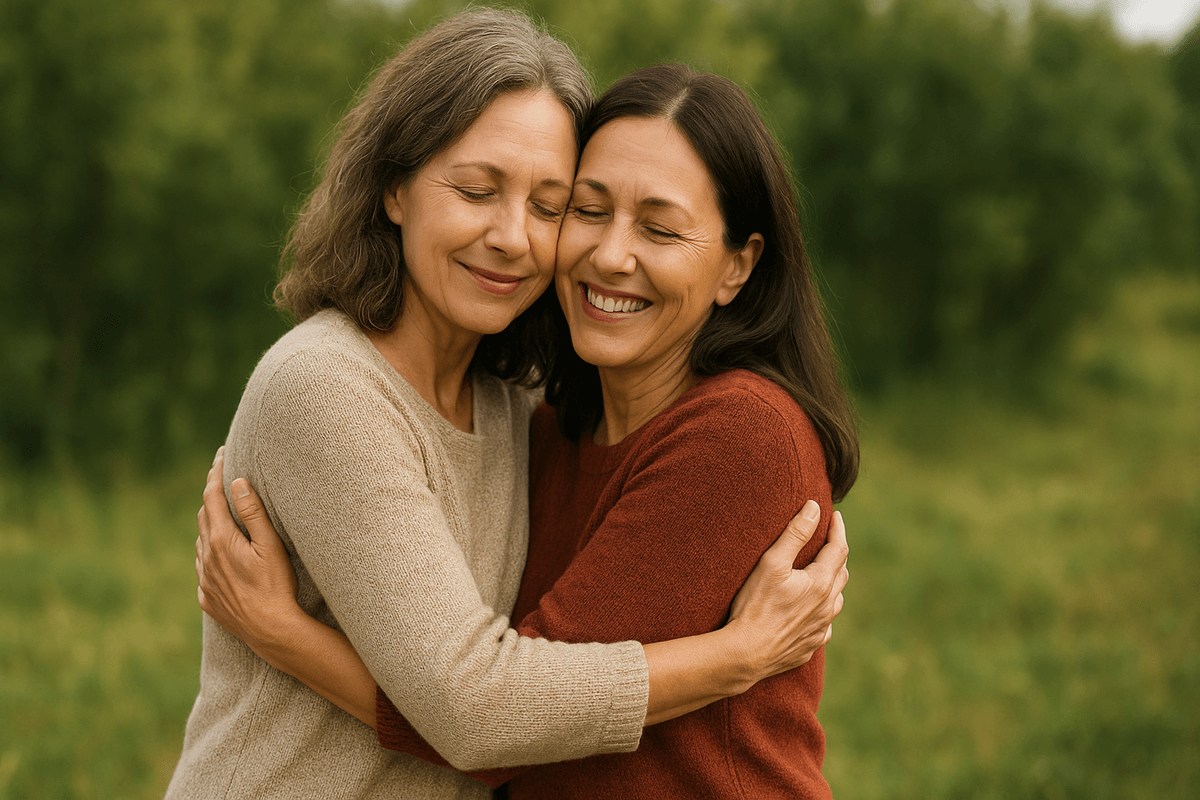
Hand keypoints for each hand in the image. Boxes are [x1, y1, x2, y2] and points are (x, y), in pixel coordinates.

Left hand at [195, 447, 301, 656]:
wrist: (270, 631)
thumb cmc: (277, 586)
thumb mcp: (271, 545)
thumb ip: (253, 513)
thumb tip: (237, 483)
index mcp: (222, 540)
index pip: (212, 497)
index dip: (216, 473)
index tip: (221, 455)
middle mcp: (207, 557)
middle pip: (203, 516)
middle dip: (211, 495)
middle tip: (223, 480)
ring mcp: (204, 579)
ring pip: (201, 542)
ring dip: (209, 524)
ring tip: (222, 514)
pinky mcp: (207, 597)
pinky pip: (203, 567)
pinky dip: (209, 552)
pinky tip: (220, 555)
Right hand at [725, 501, 848, 680]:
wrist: (746, 653)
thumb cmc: (755, 605)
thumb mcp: (772, 563)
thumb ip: (795, 534)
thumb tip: (814, 508)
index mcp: (821, 584)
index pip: (838, 549)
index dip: (838, 530)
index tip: (836, 516)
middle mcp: (827, 607)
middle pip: (841, 574)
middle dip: (836, 555)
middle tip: (828, 542)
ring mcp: (820, 630)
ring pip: (836, 601)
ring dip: (833, 584)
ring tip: (823, 575)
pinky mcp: (810, 646)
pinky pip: (825, 625)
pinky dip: (822, 612)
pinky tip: (812, 612)